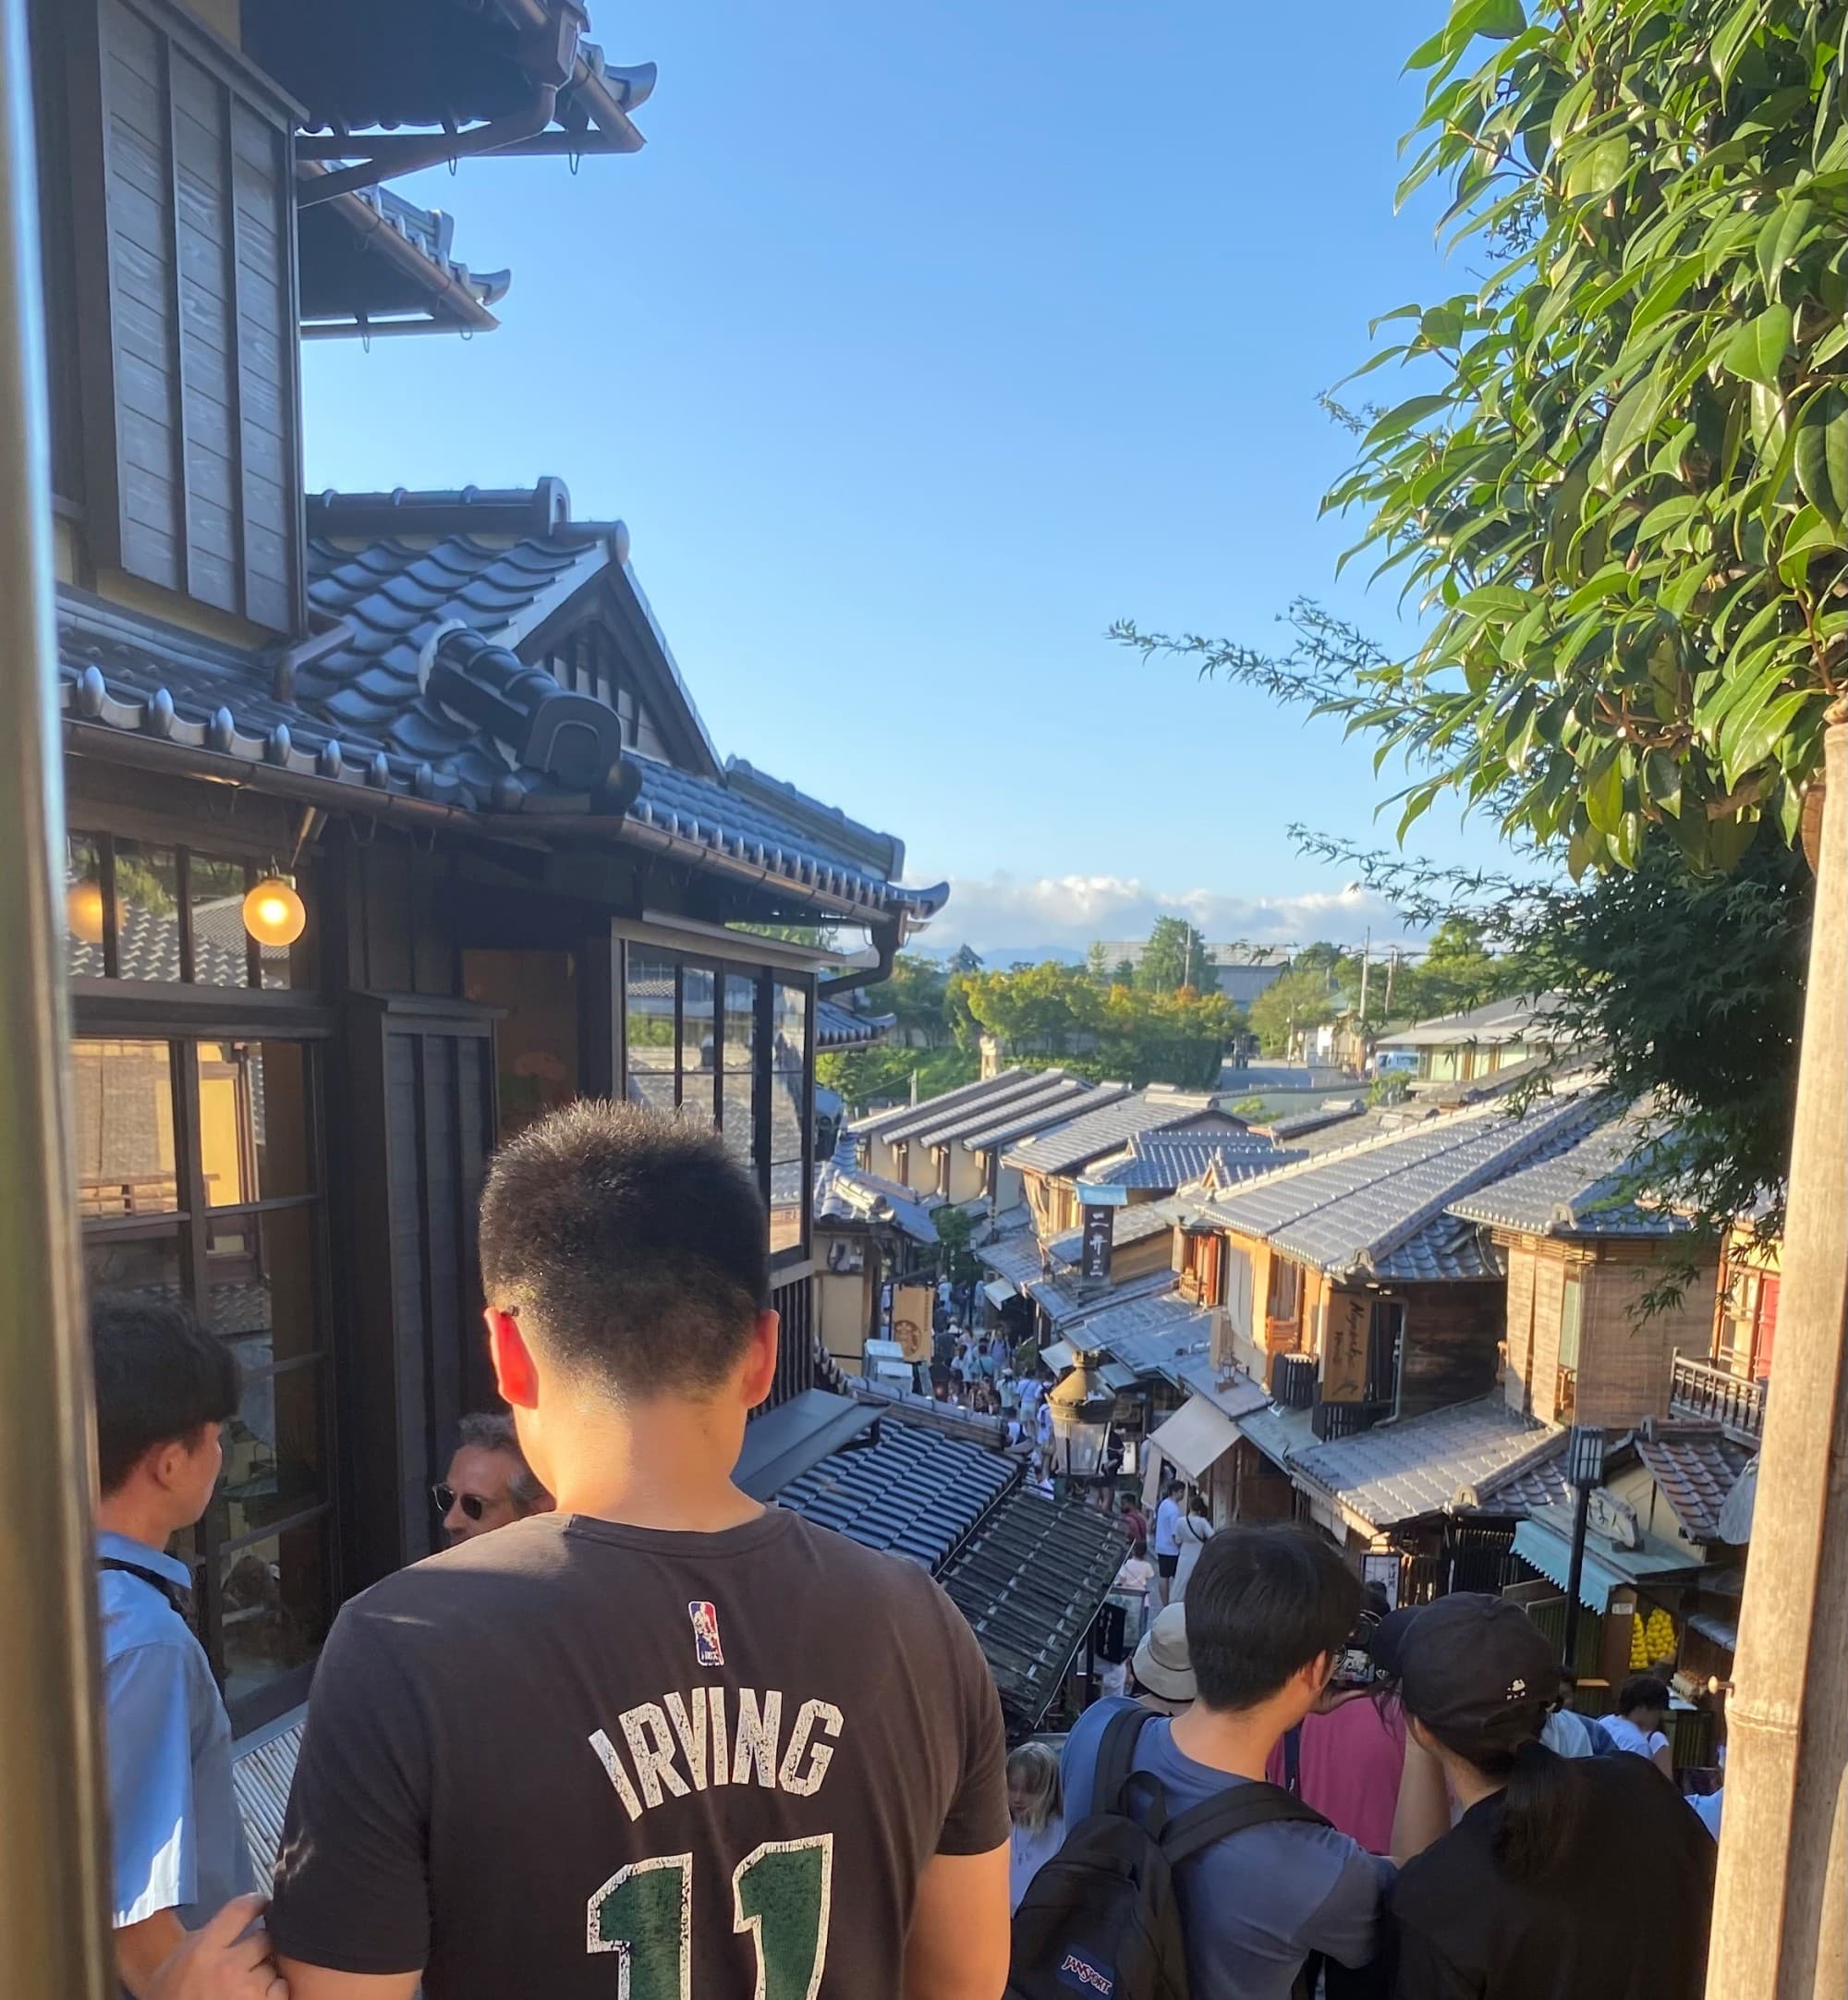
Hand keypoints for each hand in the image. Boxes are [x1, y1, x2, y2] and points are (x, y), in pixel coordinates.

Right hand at [148, 1895, 287, 1999]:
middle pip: (264, 1938)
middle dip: (259, 1945)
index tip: (262, 1904)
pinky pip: (281, 1987)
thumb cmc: (170, 1999)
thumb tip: (232, 1921)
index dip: (256, 1902)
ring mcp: (248, 1990)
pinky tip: (255, 1995)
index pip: (240, 1910)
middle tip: (249, 1957)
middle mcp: (228, 1968)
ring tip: (246, 1982)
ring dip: (264, 1971)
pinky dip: (272, 1991)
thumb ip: (204, 1940)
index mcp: (202, 1951)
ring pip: (273, 1964)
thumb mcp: (175, 1965)